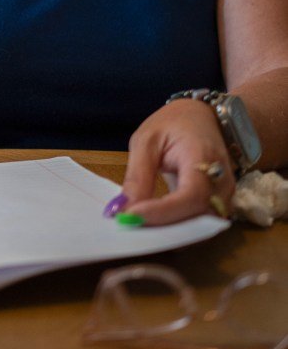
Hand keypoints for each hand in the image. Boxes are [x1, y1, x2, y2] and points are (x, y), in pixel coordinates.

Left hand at [118, 99, 234, 224]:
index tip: (132, 217)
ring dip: (170, 232)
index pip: (192, 195)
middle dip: (164, 228)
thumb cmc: (174, 124)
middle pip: (199, 218)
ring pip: (201, 227)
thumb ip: (137, 175)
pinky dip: (176, 228)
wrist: (203, 117)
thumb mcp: (147, 140)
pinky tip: (154, 226)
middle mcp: (222, 182)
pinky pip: (200, 224)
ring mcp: (225, 196)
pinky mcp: (218, 205)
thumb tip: (124, 210)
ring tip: (139, 227)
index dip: (163, 212)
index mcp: (204, 156)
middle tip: (130, 227)